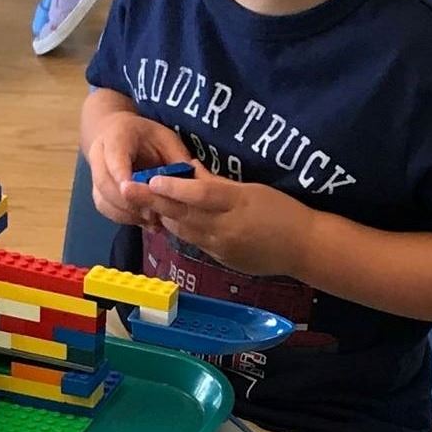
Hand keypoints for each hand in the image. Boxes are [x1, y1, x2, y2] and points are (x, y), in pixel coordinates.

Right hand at [85, 111, 190, 226]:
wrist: (119, 133)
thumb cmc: (147, 136)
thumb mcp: (167, 139)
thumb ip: (177, 158)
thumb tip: (193, 183)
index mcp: (117, 136)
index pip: (115, 157)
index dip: (123, 176)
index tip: (140, 192)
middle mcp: (99, 154)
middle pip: (104, 183)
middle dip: (128, 202)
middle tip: (153, 213)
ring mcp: (95, 173)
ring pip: (102, 199)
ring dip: (126, 214)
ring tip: (152, 220)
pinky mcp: (97, 190)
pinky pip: (105, 208)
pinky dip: (123, 218)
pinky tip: (144, 220)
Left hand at [125, 167, 311, 277]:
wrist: (303, 248)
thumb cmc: (283, 211)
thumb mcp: (254, 190)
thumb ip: (219, 183)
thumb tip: (190, 170)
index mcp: (237, 204)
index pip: (199, 194)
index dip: (173, 187)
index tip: (151, 179)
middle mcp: (225, 227)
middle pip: (183, 213)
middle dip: (153, 201)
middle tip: (127, 189)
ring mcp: (222, 247)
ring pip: (183, 230)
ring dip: (163, 216)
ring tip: (143, 203)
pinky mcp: (222, 260)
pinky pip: (196, 242)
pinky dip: (182, 230)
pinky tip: (171, 220)